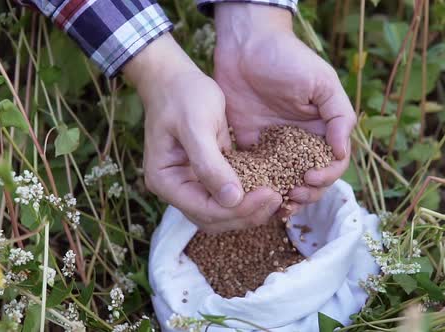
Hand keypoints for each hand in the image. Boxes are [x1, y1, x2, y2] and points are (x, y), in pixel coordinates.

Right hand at [123, 33, 281, 232]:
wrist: (175, 78)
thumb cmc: (182, 95)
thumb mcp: (197, 125)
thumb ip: (210, 164)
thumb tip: (232, 199)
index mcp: (166, 181)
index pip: (205, 210)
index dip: (238, 209)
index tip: (269, 193)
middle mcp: (176, 189)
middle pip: (214, 219)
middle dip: (247, 214)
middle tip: (278, 197)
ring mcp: (191, 185)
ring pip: (223, 213)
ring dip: (250, 211)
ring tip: (278, 196)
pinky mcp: (206, 176)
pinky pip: (228, 196)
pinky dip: (248, 198)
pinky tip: (270, 189)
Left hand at [213, 4, 355, 215]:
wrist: (246, 46)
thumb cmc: (288, 59)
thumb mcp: (322, 82)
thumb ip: (338, 116)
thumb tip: (341, 152)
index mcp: (322, 129)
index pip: (332, 163)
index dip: (327, 176)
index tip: (311, 177)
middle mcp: (300, 141)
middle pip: (310, 179)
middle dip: (306, 192)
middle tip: (292, 195)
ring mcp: (274, 145)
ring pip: (283, 181)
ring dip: (283, 196)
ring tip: (277, 204)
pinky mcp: (249, 144)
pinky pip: (255, 172)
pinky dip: (256, 187)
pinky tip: (252, 196)